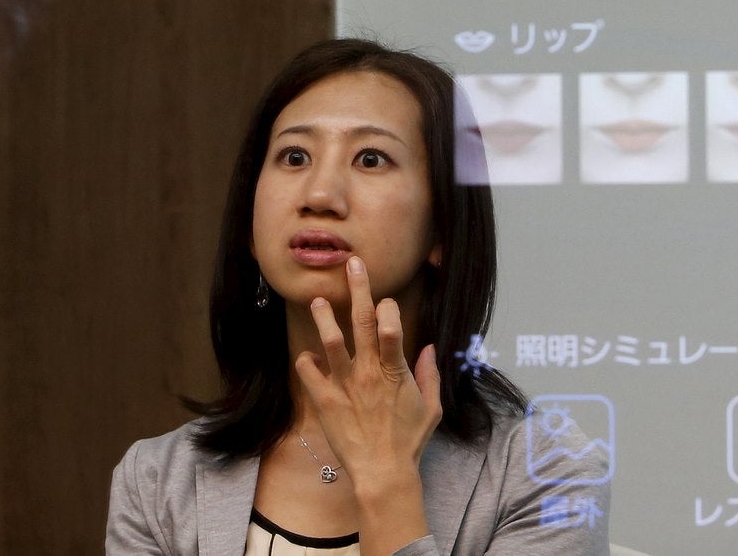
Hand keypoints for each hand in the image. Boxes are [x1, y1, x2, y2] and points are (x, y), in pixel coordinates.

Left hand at [293, 256, 442, 491]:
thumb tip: (430, 348)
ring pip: (331, 341)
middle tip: (352, 264)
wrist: (382, 474)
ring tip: (318, 300)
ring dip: (324, 318)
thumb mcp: (431, 408)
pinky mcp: (325, 400)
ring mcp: (345, 384)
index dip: (388, 309)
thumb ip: (430, 375)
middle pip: (362, 322)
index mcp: (395, 371)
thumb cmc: (409, 442)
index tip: (385, 302)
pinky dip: (306, 360)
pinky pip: (309, 372)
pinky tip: (307, 355)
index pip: (391, 326)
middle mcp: (368, 371)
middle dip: (358, 289)